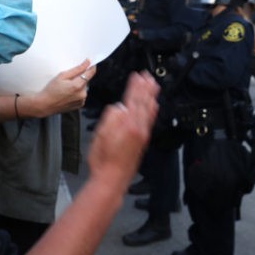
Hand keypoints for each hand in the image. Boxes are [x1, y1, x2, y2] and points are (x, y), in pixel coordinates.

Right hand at [24, 59, 93, 116]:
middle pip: (86, 81)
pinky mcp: (80, 105)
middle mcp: (82, 94)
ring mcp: (82, 101)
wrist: (45, 105)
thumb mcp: (62, 76)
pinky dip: (77, 93)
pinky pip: (81, 95)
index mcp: (78, 86)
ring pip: (83, 88)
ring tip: (66, 88)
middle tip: (68, 80)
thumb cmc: (51, 90)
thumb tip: (87, 63)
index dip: (91, 67)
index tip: (90, 63)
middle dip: (79, 78)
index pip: (90, 73)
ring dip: (78, 86)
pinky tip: (67, 94)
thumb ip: (77, 69)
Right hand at [87, 72, 158, 188]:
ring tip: (154, 86)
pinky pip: (151, 120)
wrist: (112, 179)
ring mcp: (142, 134)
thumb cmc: (103, 160)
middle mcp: (138, 127)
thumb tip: (119, 107)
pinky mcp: (143, 141)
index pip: (132, 98)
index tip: (137, 76)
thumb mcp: (100, 135)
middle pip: (143, 102)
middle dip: (145, 88)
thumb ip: (111, 117)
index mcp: (127, 123)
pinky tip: (154, 107)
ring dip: (151, 96)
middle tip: (148, 76)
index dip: (135, 86)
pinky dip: (153, 110)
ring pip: (149, 110)